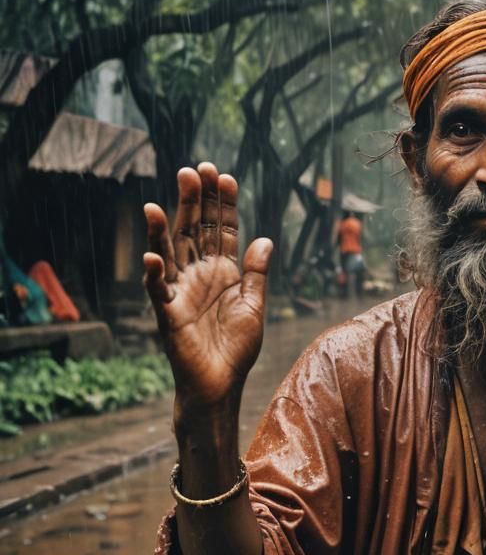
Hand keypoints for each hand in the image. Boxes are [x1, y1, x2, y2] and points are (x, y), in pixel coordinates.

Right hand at [143, 163, 271, 416]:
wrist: (221, 384)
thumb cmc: (236, 348)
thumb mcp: (254, 306)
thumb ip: (257, 274)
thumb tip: (264, 238)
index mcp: (223, 271)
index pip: (221, 230)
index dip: (222, 204)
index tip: (225, 176)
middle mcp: (199, 275)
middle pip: (194, 231)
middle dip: (195, 202)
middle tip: (195, 170)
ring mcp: (181, 290)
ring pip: (169, 253)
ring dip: (163, 229)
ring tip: (159, 203)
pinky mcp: (168, 312)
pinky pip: (158, 290)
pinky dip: (154, 274)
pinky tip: (152, 256)